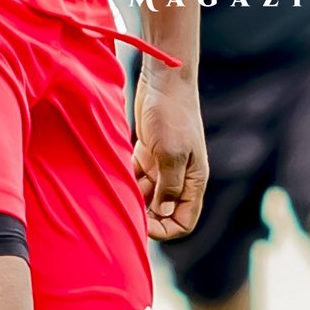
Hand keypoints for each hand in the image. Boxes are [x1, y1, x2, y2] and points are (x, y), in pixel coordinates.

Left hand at [134, 66, 207, 238]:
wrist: (164, 80)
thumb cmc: (172, 115)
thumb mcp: (171, 153)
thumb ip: (168, 186)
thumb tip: (162, 213)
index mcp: (193, 181)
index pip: (184, 221)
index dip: (165, 229)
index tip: (144, 224)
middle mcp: (180, 177)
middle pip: (164, 212)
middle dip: (146, 216)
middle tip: (125, 209)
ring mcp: (164, 166)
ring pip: (148, 196)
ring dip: (134, 198)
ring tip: (118, 190)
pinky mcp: (148, 153)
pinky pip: (137, 177)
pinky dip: (127, 180)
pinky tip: (116, 174)